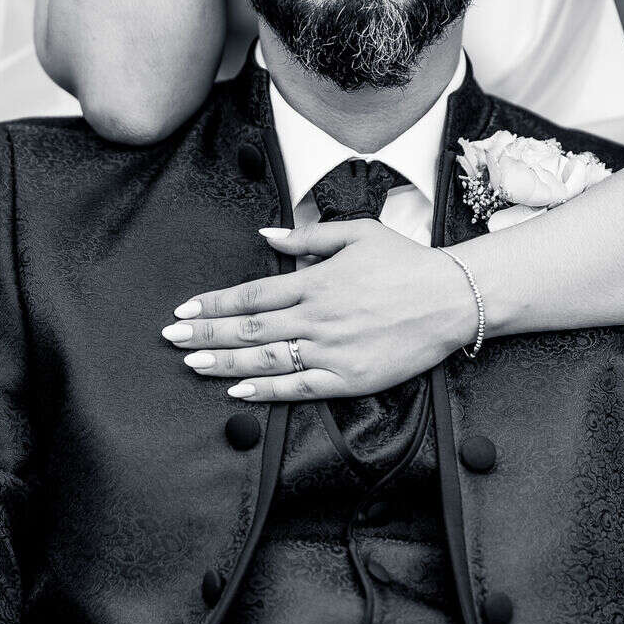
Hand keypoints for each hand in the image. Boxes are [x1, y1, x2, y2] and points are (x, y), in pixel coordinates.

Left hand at [161, 222, 478, 398]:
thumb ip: (307, 239)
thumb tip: (265, 237)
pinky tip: (238, 390)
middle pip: (250, 328)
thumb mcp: (357, 233)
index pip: (252, 295)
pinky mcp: (349, 378)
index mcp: (316, 282)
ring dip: (224, 361)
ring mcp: (332, 351)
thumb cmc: (406, 262)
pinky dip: (266, 390)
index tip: (185, 307)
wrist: (453, 298)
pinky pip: (300, 388)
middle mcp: (318, 317)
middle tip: (171, 337)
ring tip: (192, 362)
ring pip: (266, 359)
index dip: (215, 303)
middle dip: (206, 332)